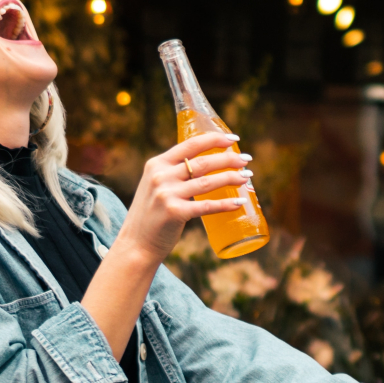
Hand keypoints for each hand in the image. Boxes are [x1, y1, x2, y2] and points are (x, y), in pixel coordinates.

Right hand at [112, 133, 252, 264]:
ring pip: (208, 182)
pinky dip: (226, 204)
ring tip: (247, 176)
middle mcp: (161, 176)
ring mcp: (167, 194)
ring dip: (231, 177)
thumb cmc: (153, 214)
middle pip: (203, 162)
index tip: (233, 139)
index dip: (214, 139)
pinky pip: (207, 206)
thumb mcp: (156, 185)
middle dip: (229, 159)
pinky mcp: (175, 213)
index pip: (190, 144)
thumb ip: (174, 173)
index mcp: (157, 164)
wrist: (136, 243)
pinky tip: (240, 202)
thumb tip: (207, 164)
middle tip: (246, 160)